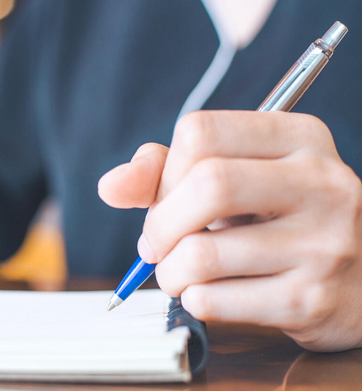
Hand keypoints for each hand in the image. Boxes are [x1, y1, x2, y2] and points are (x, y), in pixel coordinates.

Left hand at [98, 110, 361, 351]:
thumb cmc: (283, 219)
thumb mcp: (237, 176)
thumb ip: (168, 170)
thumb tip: (110, 185)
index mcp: (299, 137)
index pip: (200, 132)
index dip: (164, 171)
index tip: (164, 198)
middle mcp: (321, 183)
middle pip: (207, 186)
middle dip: (159, 223)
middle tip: (156, 244)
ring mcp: (323, 244)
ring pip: (202, 254)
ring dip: (168, 271)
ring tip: (178, 273)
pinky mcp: (310, 300)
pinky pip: (214, 300)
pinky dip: (191, 299)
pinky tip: (209, 293)